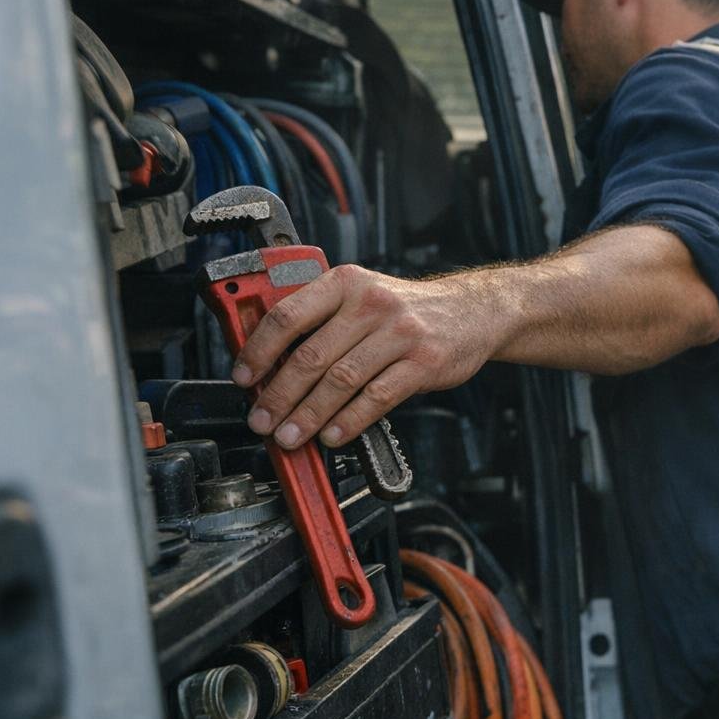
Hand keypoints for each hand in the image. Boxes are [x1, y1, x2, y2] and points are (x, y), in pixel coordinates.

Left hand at [231, 265, 500, 449]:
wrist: (474, 311)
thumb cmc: (410, 310)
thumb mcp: (364, 296)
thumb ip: (323, 321)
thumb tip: (273, 365)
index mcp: (346, 283)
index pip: (288, 315)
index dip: (259, 351)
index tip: (244, 378)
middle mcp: (372, 303)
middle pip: (311, 355)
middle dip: (279, 395)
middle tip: (262, 420)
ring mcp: (400, 333)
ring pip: (341, 380)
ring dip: (309, 415)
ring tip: (291, 435)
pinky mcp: (424, 361)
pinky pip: (378, 397)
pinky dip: (350, 421)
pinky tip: (334, 435)